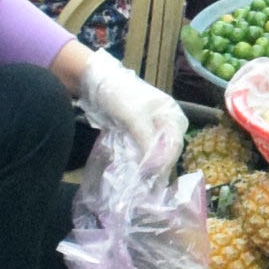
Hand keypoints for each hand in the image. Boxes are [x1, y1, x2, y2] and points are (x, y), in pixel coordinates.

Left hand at [76, 51, 186, 172]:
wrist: (96, 81)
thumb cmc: (120, 94)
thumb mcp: (134, 116)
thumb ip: (147, 140)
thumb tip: (156, 168)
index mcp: (173, 115)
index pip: (173, 146)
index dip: (163, 164)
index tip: (151, 180)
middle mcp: (166, 123)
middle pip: (164, 151)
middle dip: (154, 168)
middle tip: (143, 187)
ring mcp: (151, 129)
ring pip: (152, 153)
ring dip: (144, 167)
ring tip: (137, 184)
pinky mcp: (136, 133)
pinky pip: (140, 150)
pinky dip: (135, 160)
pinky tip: (130, 172)